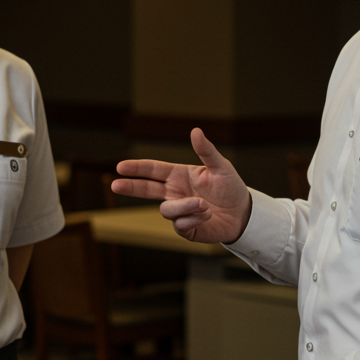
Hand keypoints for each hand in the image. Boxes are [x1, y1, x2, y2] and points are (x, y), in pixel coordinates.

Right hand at [112, 128, 251, 243]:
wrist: (244, 214)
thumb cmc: (231, 188)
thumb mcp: (221, 167)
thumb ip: (206, 151)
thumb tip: (195, 131)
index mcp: (179, 176)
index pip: (153, 170)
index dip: (137, 168)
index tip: (120, 166)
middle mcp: (175, 193)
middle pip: (146, 189)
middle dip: (131, 187)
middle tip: (115, 184)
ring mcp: (179, 211)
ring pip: (166, 209)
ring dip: (184, 206)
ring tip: (204, 205)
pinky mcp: (186, 228)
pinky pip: (179, 225)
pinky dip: (193, 219)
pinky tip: (207, 216)